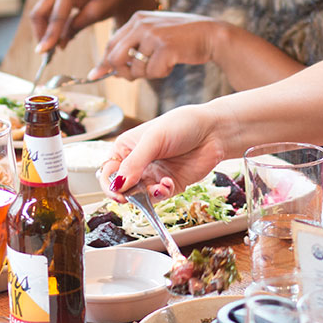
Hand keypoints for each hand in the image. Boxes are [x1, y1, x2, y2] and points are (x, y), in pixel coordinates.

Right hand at [29, 0, 156, 53]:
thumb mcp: (97, 13)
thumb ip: (77, 26)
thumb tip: (60, 44)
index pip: (55, 16)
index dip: (49, 36)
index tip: (43, 52)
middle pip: (39, 14)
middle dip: (41, 34)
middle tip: (47, 55)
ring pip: (42, 16)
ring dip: (45, 34)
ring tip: (52, 54)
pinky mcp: (59, 0)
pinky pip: (50, 17)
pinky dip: (52, 30)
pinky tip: (59, 44)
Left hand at [88, 11, 224, 80]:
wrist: (210, 34)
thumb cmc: (181, 39)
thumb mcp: (153, 36)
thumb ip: (132, 47)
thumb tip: (107, 70)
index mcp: (136, 19)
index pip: (111, 44)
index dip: (104, 63)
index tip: (96, 75)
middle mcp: (141, 24)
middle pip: (116, 58)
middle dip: (123, 73)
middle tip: (134, 78)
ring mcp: (153, 35)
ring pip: (136, 69)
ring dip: (148, 74)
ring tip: (163, 63)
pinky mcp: (165, 47)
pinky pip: (153, 72)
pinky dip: (161, 73)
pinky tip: (172, 63)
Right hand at [102, 103, 230, 200]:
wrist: (213, 131)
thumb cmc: (182, 125)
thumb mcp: (153, 140)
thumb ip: (134, 163)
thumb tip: (117, 185)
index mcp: (127, 148)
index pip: (108, 171)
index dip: (109, 184)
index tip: (117, 192)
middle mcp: (137, 164)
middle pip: (122, 187)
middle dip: (128, 194)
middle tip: (132, 197)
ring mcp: (153, 175)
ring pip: (140, 195)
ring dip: (146, 196)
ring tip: (159, 187)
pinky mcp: (169, 185)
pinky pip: (158, 197)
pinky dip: (161, 194)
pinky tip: (168, 184)